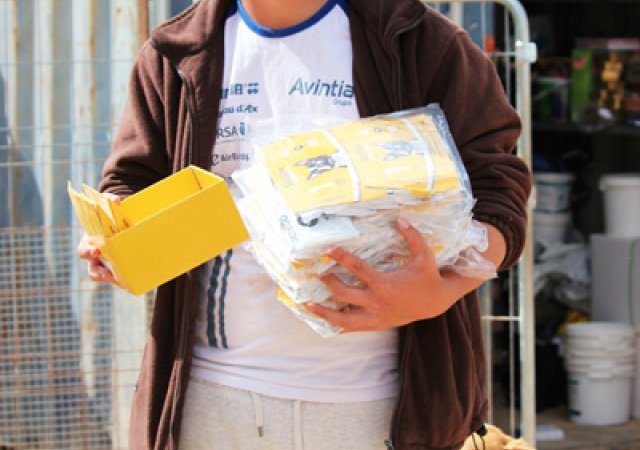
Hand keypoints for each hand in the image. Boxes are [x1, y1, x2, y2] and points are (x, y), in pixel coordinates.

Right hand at [76, 192, 119, 283]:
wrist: (118, 220)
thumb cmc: (108, 213)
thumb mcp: (106, 204)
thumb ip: (108, 200)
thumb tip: (116, 201)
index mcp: (90, 243)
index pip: (84, 251)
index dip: (88, 252)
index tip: (97, 251)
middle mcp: (97, 257)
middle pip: (93, 270)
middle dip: (99, 273)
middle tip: (108, 274)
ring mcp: (108, 264)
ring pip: (107, 277)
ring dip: (113, 280)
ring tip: (122, 281)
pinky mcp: (119, 267)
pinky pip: (121, 277)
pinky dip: (125, 280)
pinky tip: (134, 281)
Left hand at [306, 218, 496, 332]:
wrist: (434, 302)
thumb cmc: (427, 276)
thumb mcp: (424, 255)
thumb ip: (413, 236)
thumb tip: (399, 220)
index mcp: (385, 285)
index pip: (358, 270)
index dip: (342, 258)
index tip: (328, 249)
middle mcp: (377, 302)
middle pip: (344, 294)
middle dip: (329, 282)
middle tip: (318, 273)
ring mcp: (375, 317)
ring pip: (344, 320)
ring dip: (325, 313)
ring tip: (309, 304)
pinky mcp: (376, 324)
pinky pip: (352, 329)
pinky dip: (337, 326)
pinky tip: (324, 320)